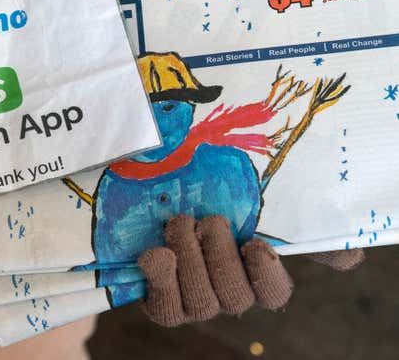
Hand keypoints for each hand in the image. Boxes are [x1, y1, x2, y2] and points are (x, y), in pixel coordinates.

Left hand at [138, 215, 363, 326]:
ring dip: (190, 259)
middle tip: (209, 221)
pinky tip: (157, 253)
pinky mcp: (161, 302)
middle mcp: (225, 294)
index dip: (267, 275)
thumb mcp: (253, 206)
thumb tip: (351, 258)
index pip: (273, 293)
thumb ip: (296, 229)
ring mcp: (192, 302)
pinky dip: (161, 279)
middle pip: (233, 296)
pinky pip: (165, 308)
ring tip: (181, 224)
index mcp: (252, 275)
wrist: (158, 201)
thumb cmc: (211, 203)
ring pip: (200, 303)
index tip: (255, 244)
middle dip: (221, 255)